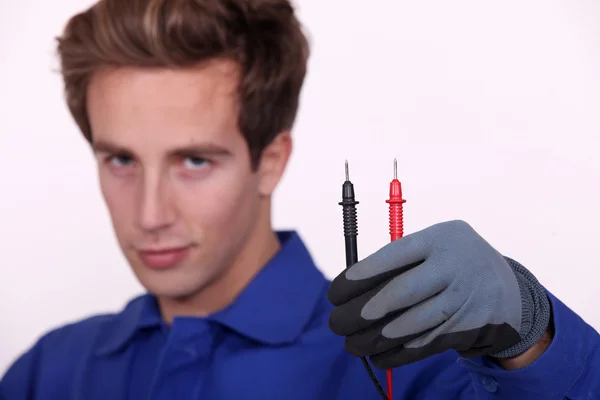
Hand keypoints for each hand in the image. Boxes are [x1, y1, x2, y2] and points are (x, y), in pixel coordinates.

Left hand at [327, 220, 550, 368]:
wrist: (509, 290)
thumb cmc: (453, 263)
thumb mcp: (434, 246)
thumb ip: (401, 262)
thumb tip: (353, 290)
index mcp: (439, 238)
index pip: (393, 255)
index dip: (360, 276)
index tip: (334, 293)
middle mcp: (454, 266)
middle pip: (401, 293)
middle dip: (362, 312)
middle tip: (336, 323)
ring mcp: (465, 298)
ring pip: (412, 324)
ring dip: (376, 338)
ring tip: (351, 345)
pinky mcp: (470, 327)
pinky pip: (427, 343)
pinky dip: (399, 354)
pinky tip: (378, 356)